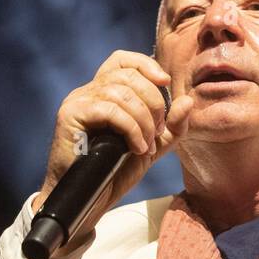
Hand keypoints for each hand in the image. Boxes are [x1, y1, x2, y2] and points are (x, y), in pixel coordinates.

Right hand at [34, 50, 194, 244]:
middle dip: (153, 102)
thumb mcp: (154, 146)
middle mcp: (89, 91)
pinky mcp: (70, 115)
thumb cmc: (116, 171)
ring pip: (120, 93)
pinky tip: (136, 148)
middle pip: (127, 75)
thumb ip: (173, 126)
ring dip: (143, 120)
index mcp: (105, 92)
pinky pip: (109, 110)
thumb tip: (187, 101)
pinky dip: (131, 129)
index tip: (165, 82)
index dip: (145, 65)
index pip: (122, 60)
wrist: (90, 199)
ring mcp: (78, 101)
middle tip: (158, 132)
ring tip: (147, 145)